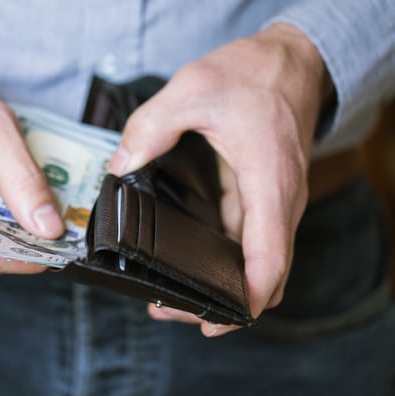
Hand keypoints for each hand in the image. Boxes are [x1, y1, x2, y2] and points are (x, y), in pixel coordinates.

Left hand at [109, 24, 333, 335]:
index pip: (269, 258)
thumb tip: (119, 167)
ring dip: (220, 284)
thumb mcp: (192, 90)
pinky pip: (247, 241)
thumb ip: (150, 128)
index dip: (248, 298)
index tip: (218, 320)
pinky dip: (221, 260)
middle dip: (222, 302)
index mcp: (270, 183)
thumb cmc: (254, 73)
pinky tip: (187, 260)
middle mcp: (278, 202)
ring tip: (171, 295)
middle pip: (262, 274)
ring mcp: (271, 202)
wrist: (293, 59)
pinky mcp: (260, 197)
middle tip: (170, 310)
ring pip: (256, 262)